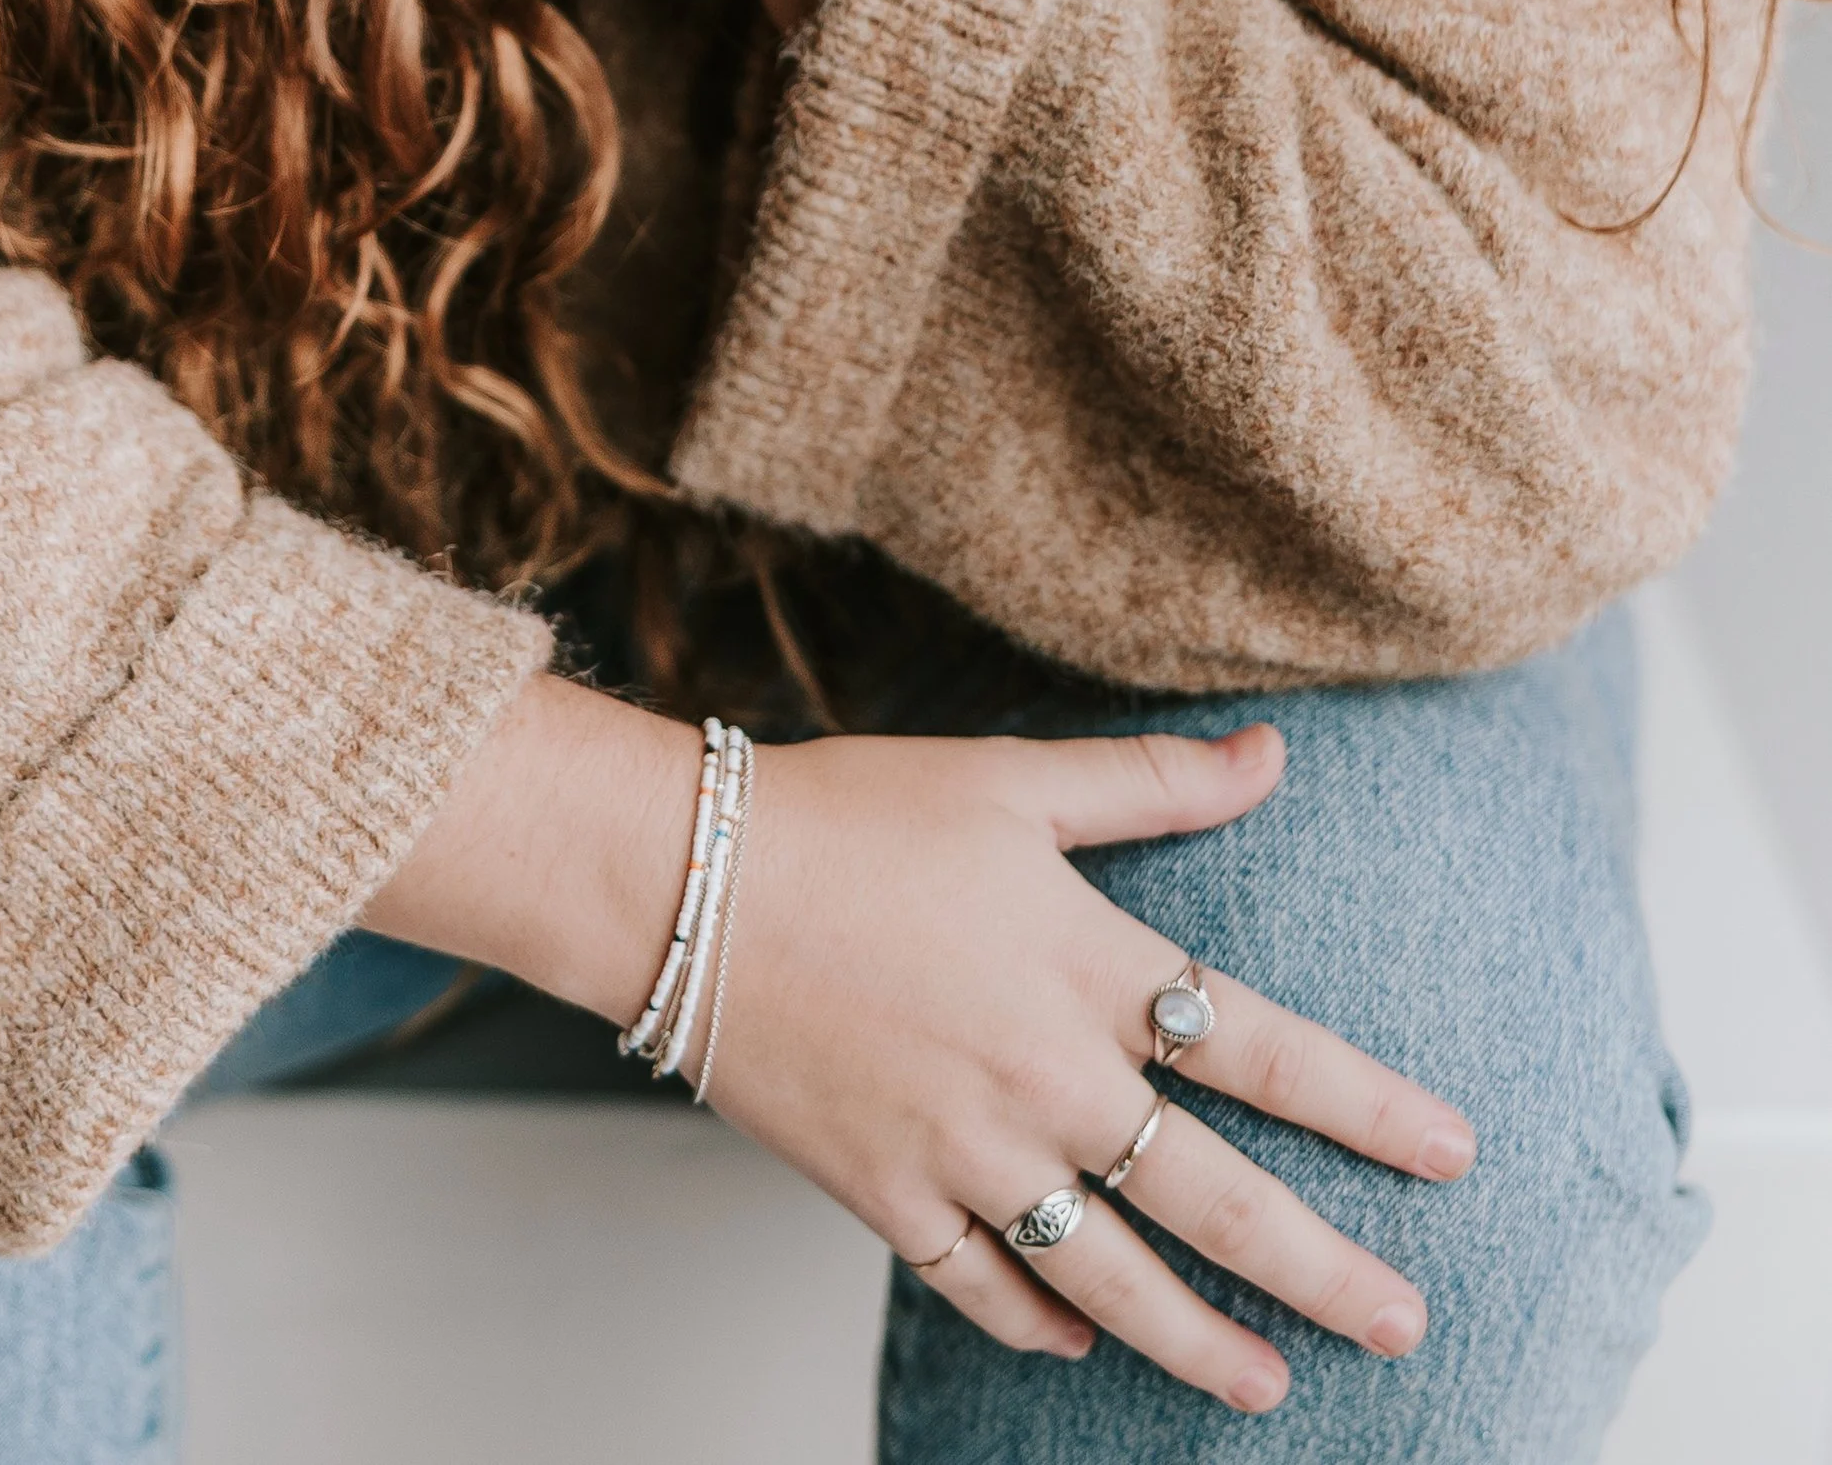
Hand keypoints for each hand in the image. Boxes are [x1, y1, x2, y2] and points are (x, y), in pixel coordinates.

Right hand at [367, 682, 1471, 1420]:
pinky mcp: (886, 1192)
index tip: (1455, 1155)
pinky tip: (1082, 1340)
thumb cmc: (850, 812)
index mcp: (1085, 969)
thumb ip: (1152, 785)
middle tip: (1407, 1328)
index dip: (1368, 1105)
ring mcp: (965, 1150)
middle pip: (1213, 1201)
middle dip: (1322, 1273)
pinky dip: (1038, 1322)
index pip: (1264, 1051)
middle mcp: (1044, 1078)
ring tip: (1269, 1387)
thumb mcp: (1013, 778)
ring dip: (1199, 1341)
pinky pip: (983, 1285)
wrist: (686, 880)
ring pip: (1108, 1277)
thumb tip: (1272, 753)